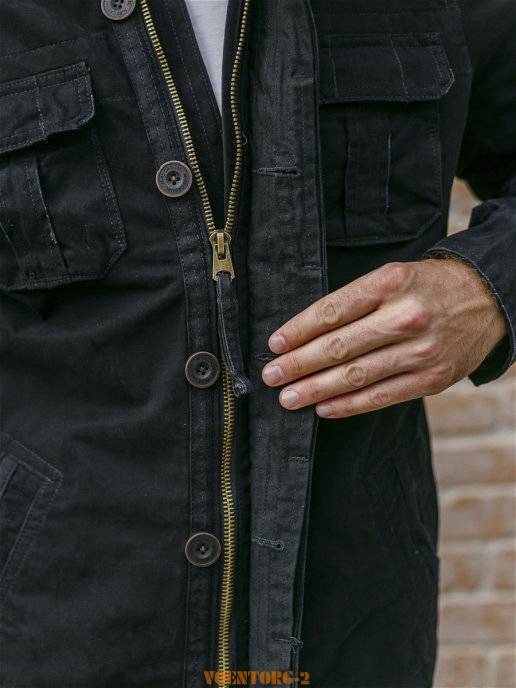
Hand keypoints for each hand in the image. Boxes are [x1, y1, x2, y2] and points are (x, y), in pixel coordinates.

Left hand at [261, 259, 506, 417]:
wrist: (487, 298)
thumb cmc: (426, 287)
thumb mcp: (392, 276)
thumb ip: (353, 301)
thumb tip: (305, 333)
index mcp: (390, 283)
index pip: (333, 310)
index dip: (299, 330)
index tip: (274, 344)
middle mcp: (406, 317)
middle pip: (340, 346)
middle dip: (299, 364)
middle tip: (271, 375)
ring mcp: (421, 351)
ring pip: (357, 376)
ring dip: (316, 389)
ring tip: (288, 397)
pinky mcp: (432, 379)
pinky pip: (382, 397)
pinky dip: (349, 405)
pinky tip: (324, 408)